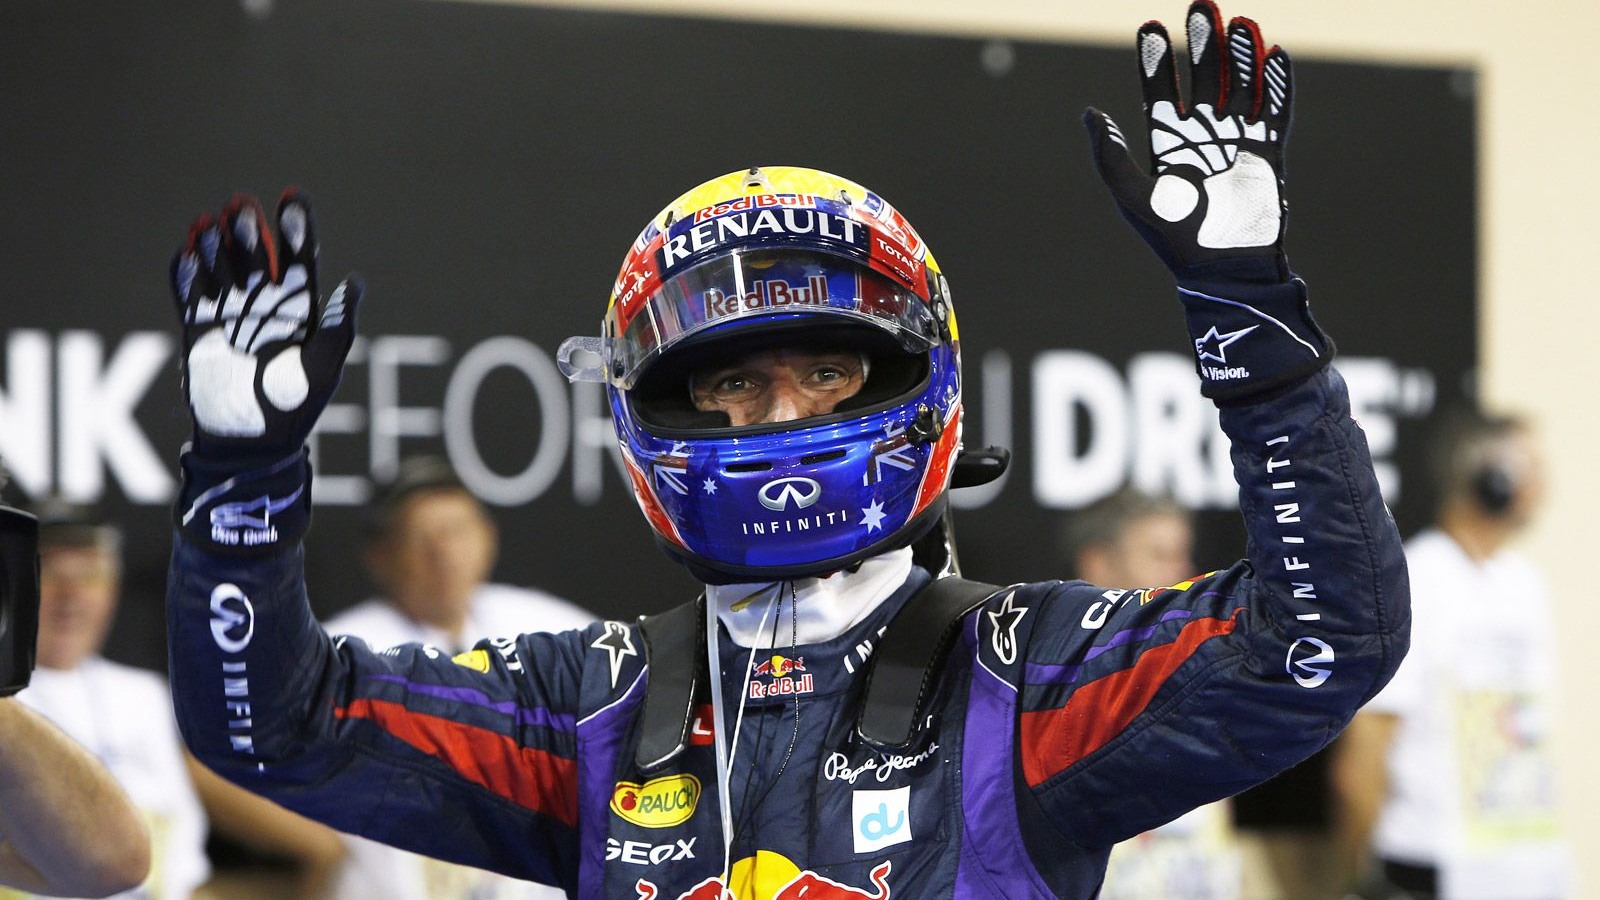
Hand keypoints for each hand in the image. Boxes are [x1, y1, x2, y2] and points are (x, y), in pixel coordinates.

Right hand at [170, 191, 361, 463]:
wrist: (253, 440)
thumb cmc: (296, 404)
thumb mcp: (323, 364)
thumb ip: (337, 323)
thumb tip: (355, 281)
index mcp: (300, 310)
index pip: (300, 259)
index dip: (296, 228)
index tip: (291, 196)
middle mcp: (265, 307)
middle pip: (258, 258)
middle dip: (251, 232)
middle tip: (242, 204)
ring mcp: (231, 317)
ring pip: (222, 270)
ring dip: (216, 246)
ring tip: (210, 221)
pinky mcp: (200, 331)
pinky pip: (190, 296)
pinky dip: (186, 275)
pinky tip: (185, 251)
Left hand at [1084, 1, 1331, 402]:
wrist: (1222, 270)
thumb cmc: (1173, 240)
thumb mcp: (1132, 197)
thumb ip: (1111, 156)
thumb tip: (1090, 112)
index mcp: (1167, 147)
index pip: (1160, 94)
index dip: (1156, 62)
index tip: (1151, 27)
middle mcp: (1202, 140)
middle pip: (1203, 81)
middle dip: (1202, 45)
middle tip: (1203, 5)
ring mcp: (1237, 145)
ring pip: (1240, 89)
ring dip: (1240, 56)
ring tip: (1239, 22)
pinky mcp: (1267, 156)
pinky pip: (1274, 113)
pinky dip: (1276, 85)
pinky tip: (1274, 54)